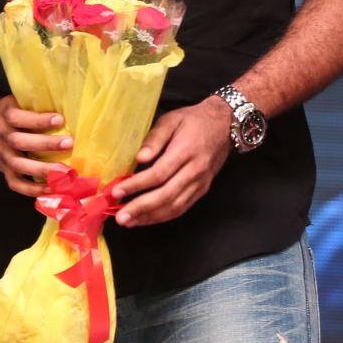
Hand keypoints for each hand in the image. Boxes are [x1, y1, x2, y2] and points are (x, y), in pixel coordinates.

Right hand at [0, 96, 73, 197]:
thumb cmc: (11, 115)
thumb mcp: (16, 104)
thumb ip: (34, 106)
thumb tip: (68, 107)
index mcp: (3, 116)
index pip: (16, 117)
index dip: (38, 120)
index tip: (60, 119)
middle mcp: (0, 136)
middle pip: (18, 142)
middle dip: (45, 144)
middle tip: (69, 143)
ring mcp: (1, 156)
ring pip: (18, 165)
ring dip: (43, 169)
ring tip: (66, 171)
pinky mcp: (4, 171)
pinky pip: (16, 183)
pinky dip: (33, 189)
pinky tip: (52, 187)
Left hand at [108, 97, 233, 226]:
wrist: (225, 125)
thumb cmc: (193, 121)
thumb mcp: (171, 120)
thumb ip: (154, 138)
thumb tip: (139, 158)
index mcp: (185, 152)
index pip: (158, 174)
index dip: (137, 185)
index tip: (116, 192)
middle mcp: (195, 171)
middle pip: (167, 195)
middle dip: (141, 208)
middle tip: (121, 217)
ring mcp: (201, 183)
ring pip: (176, 206)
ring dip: (151, 217)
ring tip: (129, 222)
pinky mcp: (202, 189)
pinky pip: (183, 207)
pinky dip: (164, 216)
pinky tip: (147, 219)